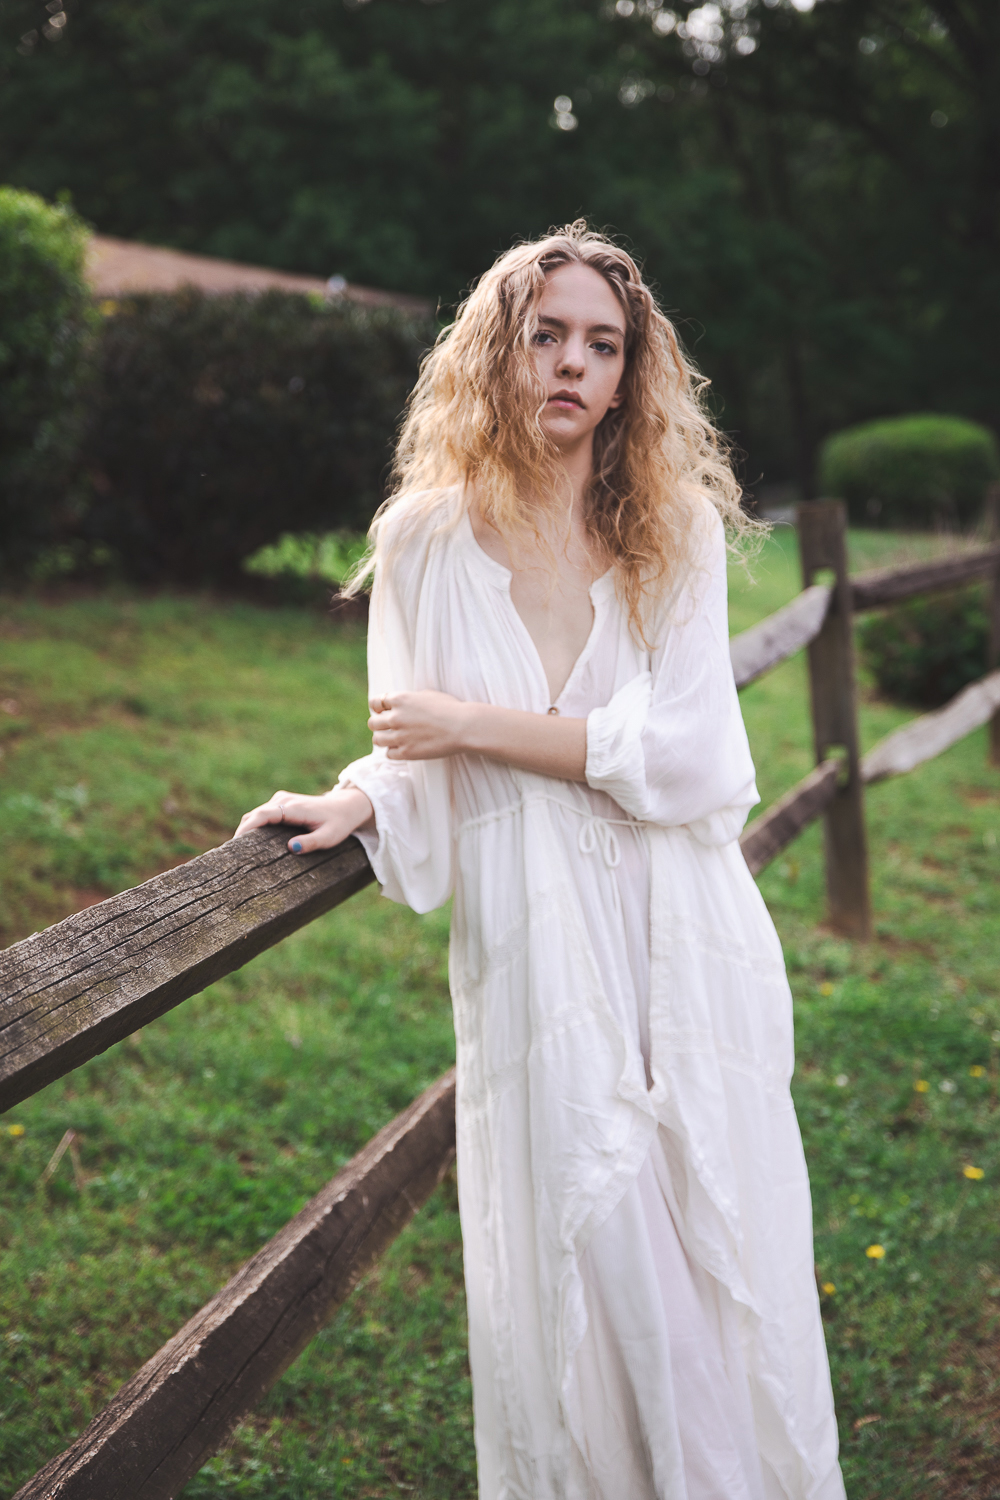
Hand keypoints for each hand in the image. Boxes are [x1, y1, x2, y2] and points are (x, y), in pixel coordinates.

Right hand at [233, 786, 373, 853]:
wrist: (346, 806)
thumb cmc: (339, 824)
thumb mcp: (330, 837)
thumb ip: (311, 843)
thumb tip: (291, 847)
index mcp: (294, 808)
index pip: (263, 815)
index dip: (247, 828)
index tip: (235, 843)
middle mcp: (284, 800)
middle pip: (254, 815)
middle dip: (241, 832)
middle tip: (231, 856)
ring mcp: (281, 800)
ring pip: (256, 814)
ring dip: (246, 830)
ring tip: (236, 852)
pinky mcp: (281, 803)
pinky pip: (262, 815)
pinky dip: (253, 827)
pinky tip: (249, 844)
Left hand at [369, 690, 471, 759]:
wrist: (463, 727)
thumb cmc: (450, 709)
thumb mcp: (427, 695)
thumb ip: (408, 699)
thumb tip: (397, 704)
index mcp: (400, 699)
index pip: (375, 703)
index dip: (378, 708)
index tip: (383, 712)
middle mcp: (396, 717)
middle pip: (373, 723)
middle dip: (379, 725)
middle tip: (388, 728)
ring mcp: (400, 736)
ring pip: (377, 740)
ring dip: (384, 739)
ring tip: (394, 739)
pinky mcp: (406, 752)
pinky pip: (389, 754)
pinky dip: (394, 752)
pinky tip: (404, 748)